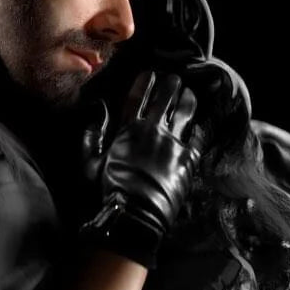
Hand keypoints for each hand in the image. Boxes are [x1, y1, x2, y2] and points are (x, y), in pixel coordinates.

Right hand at [79, 69, 205, 268]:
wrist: (136, 215)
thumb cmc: (110, 191)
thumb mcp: (90, 165)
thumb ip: (91, 137)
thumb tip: (98, 114)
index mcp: (128, 130)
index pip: (138, 97)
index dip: (145, 82)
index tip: (150, 74)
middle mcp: (153, 131)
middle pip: (165, 98)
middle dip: (170, 84)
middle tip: (173, 79)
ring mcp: (173, 144)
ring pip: (185, 111)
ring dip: (187, 98)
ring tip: (188, 92)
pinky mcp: (188, 159)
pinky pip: (197, 135)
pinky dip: (199, 125)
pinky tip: (200, 120)